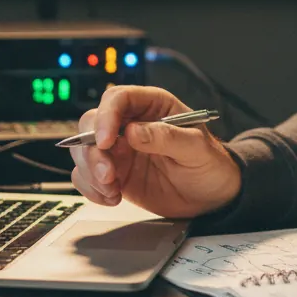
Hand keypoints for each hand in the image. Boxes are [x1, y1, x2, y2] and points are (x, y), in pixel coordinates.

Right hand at [68, 86, 240, 218]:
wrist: (212, 196)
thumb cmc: (210, 164)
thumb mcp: (197, 149)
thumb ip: (168, 137)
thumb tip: (134, 132)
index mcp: (153, 106)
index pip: (118, 98)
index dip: (106, 116)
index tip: (106, 141)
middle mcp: (131, 124)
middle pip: (92, 123)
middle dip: (92, 150)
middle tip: (107, 175)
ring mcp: (121, 149)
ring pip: (84, 151)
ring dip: (90, 172)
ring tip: (112, 191)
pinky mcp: (115, 173)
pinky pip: (87, 176)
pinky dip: (92, 189)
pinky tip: (112, 198)